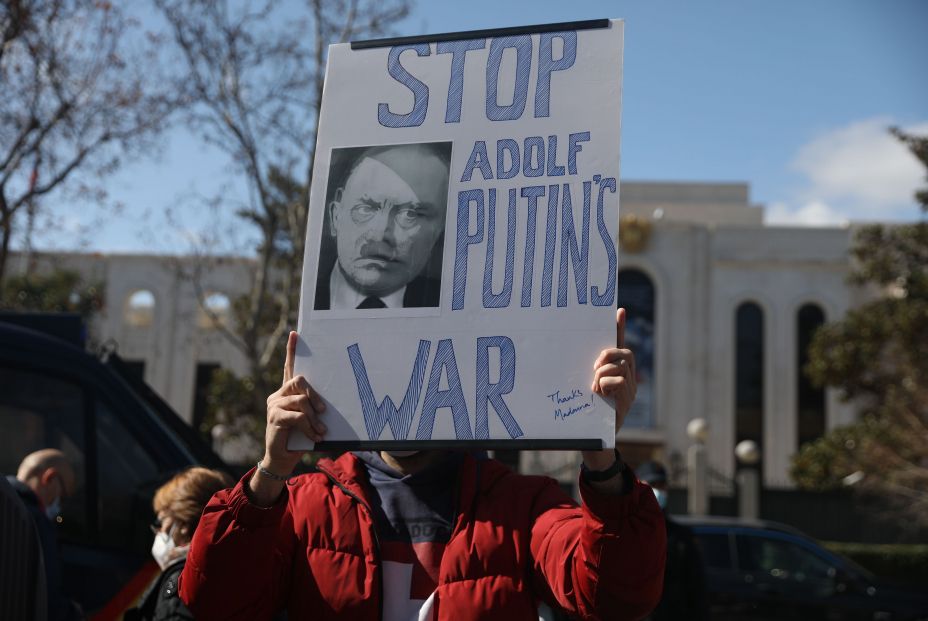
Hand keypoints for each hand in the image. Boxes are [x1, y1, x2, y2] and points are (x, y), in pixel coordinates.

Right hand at [250, 331, 325, 503]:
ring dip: (314, 418)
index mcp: (287, 393)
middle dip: (315, 396)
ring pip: (301, 401)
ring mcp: (274, 405)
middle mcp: (278, 395)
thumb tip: (328, 405)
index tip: (296, 334)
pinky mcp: (274, 417)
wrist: (282, 459)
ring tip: (320, 431)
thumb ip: (314, 408)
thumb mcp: (310, 420)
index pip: (289, 367)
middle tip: (323, 411)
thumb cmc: (299, 438)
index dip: (292, 350)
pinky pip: (297, 416)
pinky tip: (314, 436)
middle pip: (300, 381)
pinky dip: (309, 427)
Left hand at [582, 308, 636, 475]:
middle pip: (625, 353)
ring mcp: (629, 392)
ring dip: (602, 374)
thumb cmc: (586, 416)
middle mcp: (627, 381)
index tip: (618, 310)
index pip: (620, 346)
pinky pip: (618, 382)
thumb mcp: (583, 390)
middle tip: (594, 367)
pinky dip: (605, 385)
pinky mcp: (626, 402)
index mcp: (617, 375)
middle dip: (608, 355)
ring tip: (594, 388)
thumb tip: (577, 361)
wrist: (594, 443)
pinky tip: (598, 396)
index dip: (620, 329)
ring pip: (620, 367)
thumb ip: (586, 375)